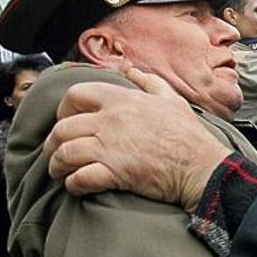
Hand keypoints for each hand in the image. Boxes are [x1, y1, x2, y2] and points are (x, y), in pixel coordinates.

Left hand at [44, 68, 231, 211]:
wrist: (202, 167)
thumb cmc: (189, 135)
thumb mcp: (173, 100)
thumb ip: (149, 83)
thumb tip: (132, 70)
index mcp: (122, 100)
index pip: (76, 94)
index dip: (65, 108)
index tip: (68, 120)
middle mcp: (111, 121)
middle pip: (63, 127)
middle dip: (54, 142)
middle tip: (58, 152)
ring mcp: (110, 147)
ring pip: (64, 153)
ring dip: (57, 164)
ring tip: (61, 171)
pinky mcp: (114, 173)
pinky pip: (79, 178)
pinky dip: (72, 184)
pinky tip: (76, 186)